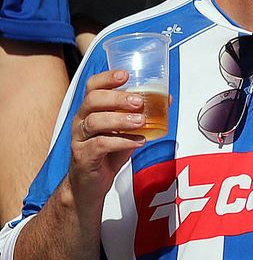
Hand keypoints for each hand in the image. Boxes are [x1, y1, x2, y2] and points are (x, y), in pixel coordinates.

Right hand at [68, 69, 145, 204]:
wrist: (89, 185)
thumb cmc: (105, 155)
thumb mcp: (125, 133)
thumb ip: (139, 118)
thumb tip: (164, 102)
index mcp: (90, 111)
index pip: (92, 87)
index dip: (107, 78)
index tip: (125, 75)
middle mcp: (81, 121)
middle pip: (93, 101)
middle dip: (117, 98)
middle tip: (139, 101)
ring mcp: (79, 139)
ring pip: (94, 121)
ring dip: (120, 119)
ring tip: (141, 121)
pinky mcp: (83, 156)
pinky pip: (99, 144)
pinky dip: (121, 141)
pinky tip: (137, 141)